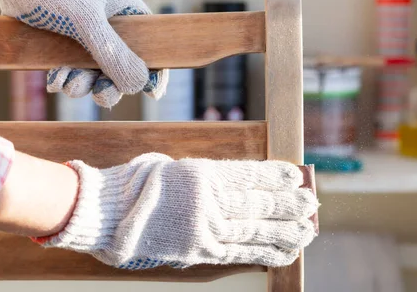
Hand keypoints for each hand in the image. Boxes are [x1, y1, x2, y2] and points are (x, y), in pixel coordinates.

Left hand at [0, 0, 167, 108]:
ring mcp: (86, 29)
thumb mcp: (89, 25)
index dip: (154, 68)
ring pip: (94, 67)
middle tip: (102, 97)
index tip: (151, 92)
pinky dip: (65, 76)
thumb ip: (115, 55)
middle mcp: (109, 19)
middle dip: (109, 82)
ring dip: (83, 82)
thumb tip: (139, 85)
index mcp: (124, 6)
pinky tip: (55, 80)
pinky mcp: (63, 37)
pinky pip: (72, 65)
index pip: (151, 42)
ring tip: (67, 86)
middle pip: (121, 62)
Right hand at [34, 154, 318, 268]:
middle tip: (312, 206)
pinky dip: (263, 251)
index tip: (297, 178)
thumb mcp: (170, 165)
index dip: (276, 178)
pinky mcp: (198, 251)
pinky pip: (237, 252)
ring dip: (283, 231)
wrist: (104, 214)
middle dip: (288, 206)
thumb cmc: (134, 183)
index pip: (249, 176)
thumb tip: (231, 186)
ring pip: (253, 231)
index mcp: (200, 175)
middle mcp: (207, 203)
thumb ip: (203, 176)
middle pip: (257, 205)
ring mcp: (203, 229)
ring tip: (307, 231)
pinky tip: (283, 251)